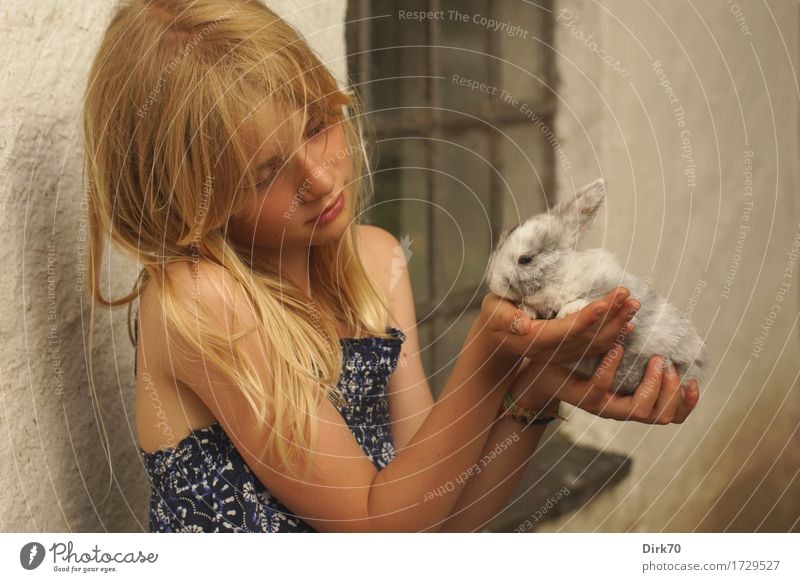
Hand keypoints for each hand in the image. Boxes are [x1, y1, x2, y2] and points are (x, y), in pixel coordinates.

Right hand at [477, 288, 639, 363]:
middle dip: (609, 317)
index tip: (604, 304)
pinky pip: (595, 345)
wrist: (496, 337)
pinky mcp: (569, 351)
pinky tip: (628, 322)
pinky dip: (613, 334)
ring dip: (616, 324)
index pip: (565, 331)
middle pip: (586, 337)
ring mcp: (562, 354)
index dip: (586, 319)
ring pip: (595, 342)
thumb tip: (523, 325)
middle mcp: (552, 351)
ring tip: (633, 304)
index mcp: (535, 341)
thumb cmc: (494, 317)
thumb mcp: (492, 312)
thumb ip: (506, 318)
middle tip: (627, 296)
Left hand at [513, 349, 699, 423]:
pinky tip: (617, 349)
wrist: (540, 373)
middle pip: (660, 416)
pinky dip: (612, 367)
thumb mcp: (610, 359)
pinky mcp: (582, 397)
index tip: (693, 381)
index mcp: (631, 401)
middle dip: (670, 390)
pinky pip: (601, 388)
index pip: (670, 415)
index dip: (687, 404)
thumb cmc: (577, 364)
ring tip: (652, 359)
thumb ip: (632, 352)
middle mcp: (620, 409)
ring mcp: (602, 406)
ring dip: (650, 384)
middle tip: (664, 363)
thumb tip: (654, 331)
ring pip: (637, 410)